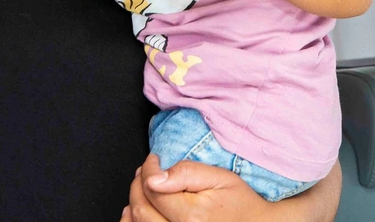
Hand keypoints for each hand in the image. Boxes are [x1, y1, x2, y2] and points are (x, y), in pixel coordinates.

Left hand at [123, 154, 276, 221]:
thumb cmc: (240, 203)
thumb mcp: (219, 178)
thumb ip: (186, 173)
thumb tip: (154, 176)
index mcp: (191, 215)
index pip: (151, 188)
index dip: (148, 169)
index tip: (153, 160)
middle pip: (140, 208)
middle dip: (137, 185)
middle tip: (145, 171)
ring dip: (133, 204)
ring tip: (141, 189)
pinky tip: (138, 212)